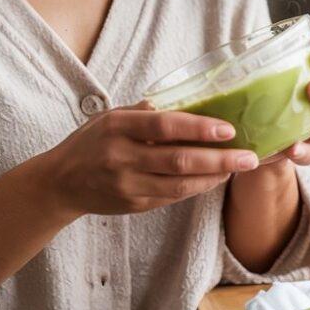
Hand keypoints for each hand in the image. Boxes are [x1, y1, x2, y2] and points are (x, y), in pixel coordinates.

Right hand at [44, 101, 258, 216]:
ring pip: (180, 184)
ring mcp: (127, 185)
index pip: (165, 126)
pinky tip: (214, 178)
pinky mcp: (133, 205)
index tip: (229, 128)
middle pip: (179, 159)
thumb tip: (186, 104)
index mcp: (117, 127)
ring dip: (214, 176)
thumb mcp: (110, 117)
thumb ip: (144, 113)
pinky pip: (172, 197)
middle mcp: (122, 157)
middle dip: (219, 158)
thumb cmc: (90, 142)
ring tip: (239, 167)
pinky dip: (197, 187)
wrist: (60, 183)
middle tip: (249, 156)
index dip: (199, 127)